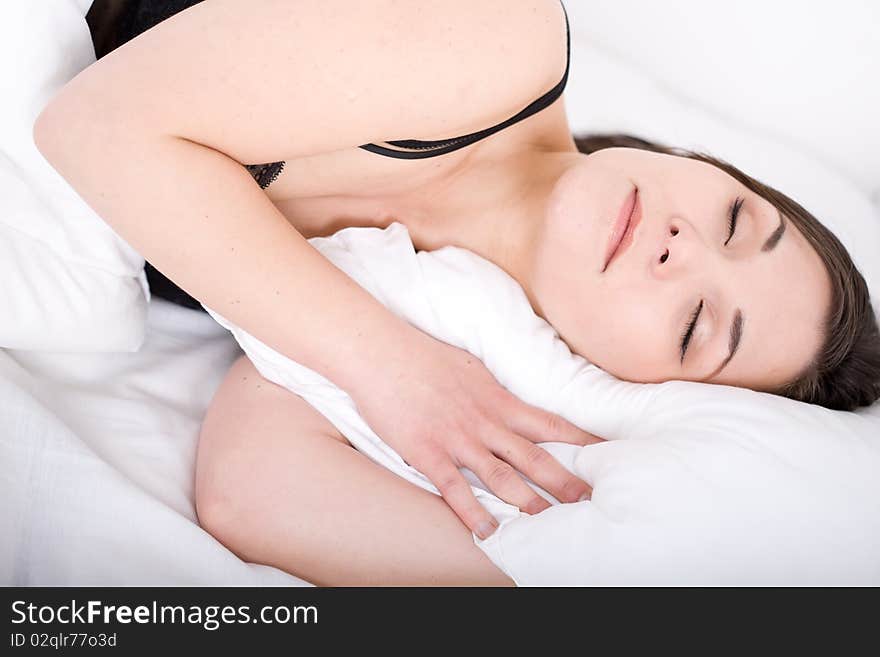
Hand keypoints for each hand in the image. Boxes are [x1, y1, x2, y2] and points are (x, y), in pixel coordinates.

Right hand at [348, 327, 603, 539]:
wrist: (382, 352)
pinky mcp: (428, 451)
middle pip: (534, 456)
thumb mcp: (472, 367)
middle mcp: (486, 421)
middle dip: (565, 480)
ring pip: (501, 476)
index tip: (607, 456)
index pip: (550, 424)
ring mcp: (458, 438)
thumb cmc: (425, 356)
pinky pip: (454, 487)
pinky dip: (472, 511)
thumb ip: (495, 390)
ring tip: (551, 524)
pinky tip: (488, 531)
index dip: (581, 442)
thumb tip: (512, 400)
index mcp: (499, 400)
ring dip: (528, 502)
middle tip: (591, 501)